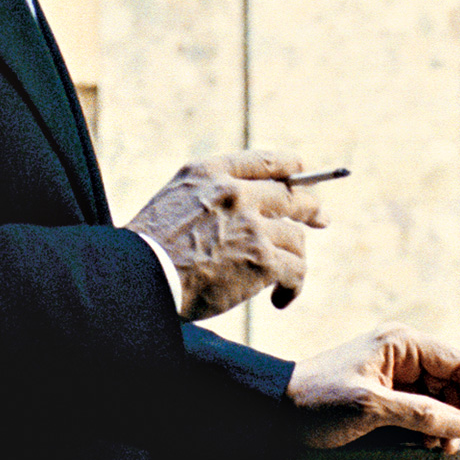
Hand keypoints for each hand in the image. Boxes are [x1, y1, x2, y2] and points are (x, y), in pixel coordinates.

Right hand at [122, 149, 324, 320]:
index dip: (293, 169)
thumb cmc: (149, 249)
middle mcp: (236, 193)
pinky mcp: (262, 260)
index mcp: (211, 173)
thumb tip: (252, 202)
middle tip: (322, 219)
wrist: (138, 279)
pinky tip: (279, 300)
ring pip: (295, 238)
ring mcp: (252, 225)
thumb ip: (212, 192)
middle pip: (292, 195)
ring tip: (281, 280)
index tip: (304, 178)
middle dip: (311, 208)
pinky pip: (296, 270)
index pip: (267, 160)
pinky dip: (291, 288)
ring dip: (292, 259)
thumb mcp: (175, 199)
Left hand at [287, 324, 459, 450]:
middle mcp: (402, 351)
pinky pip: (421, 406)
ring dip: (445, 422)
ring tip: (437, 447)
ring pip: (439, 396)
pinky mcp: (385, 391)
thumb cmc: (316, 401)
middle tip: (453, 445)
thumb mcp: (370, 408)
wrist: (275, 409)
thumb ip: (421, 414)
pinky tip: (424, 443)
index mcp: (401, 342)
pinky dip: (429, 426)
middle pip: (453, 380)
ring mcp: (394, 371)